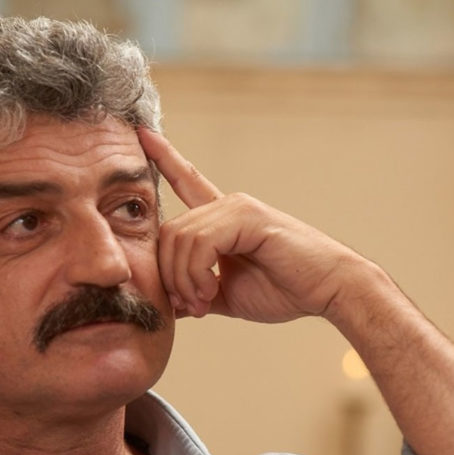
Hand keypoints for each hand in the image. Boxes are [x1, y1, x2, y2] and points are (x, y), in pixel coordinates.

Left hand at [139, 128, 366, 322]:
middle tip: (189, 305)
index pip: (186, 180)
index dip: (164, 157)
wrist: (328, 293)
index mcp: (221, 218)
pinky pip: (200, 243)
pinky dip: (197, 273)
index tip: (141, 133)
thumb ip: (195, 291)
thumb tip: (166, 303)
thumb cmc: (283, 290)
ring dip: (184, 280)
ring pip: (180, 238)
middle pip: (168, 231)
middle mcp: (227, 205)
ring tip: (202, 302)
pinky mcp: (247, 217)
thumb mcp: (225, 294)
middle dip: (169, 275)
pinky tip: (211, 291)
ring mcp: (237, 207)